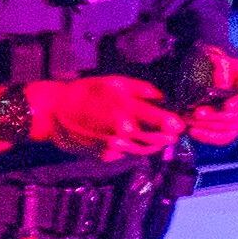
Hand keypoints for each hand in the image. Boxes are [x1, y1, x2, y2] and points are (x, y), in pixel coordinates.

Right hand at [22, 72, 185, 157]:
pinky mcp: (106, 156)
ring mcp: (114, 147)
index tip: (182, 124)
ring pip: (145, 150)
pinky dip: (136, 148)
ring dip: (156, 144)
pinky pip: (128, 153)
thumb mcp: (114, 82)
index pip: (160, 121)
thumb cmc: (86, 92)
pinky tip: (137, 140)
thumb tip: (162, 97)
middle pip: (156, 139)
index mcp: (126, 109)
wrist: (55, 112)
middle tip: (175, 131)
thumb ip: (141, 90)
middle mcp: (122, 132)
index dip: (175, 124)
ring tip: (162, 137)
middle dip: (168, 136)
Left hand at [178, 46, 237, 149]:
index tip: (226, 105)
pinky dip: (207, 137)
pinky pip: (221, 138)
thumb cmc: (218, 67)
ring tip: (189, 119)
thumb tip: (222, 85)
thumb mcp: (219, 60)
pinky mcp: (230, 131)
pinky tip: (192, 131)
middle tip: (197, 112)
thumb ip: (221, 68)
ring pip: (228, 129)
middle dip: (216, 116)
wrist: (212, 77)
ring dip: (208, 126)